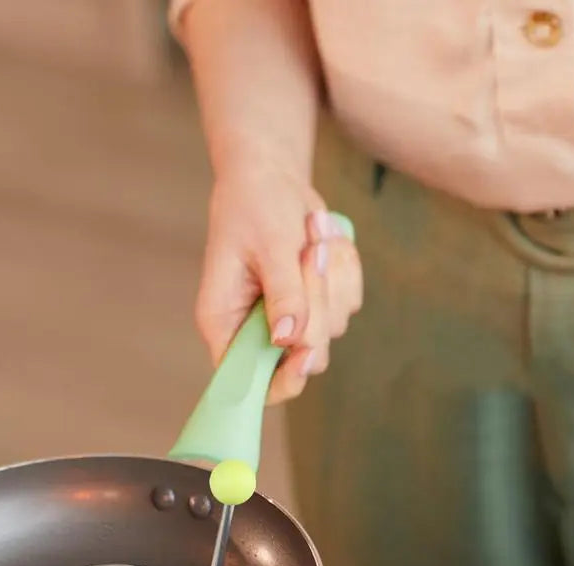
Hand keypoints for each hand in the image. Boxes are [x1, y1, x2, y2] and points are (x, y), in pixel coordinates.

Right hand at [195, 163, 361, 403]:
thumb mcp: (268, 244)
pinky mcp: (317, 303)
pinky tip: (323, 242)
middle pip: (303, 356)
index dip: (280, 379)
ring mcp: (290, 319)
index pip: (248, 381)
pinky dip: (344, 272)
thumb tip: (287, 340)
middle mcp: (255, 329)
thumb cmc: (256, 203)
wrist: (273, 177)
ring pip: (331, 327)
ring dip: (331, 281)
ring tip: (311, 239)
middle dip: (316, 307)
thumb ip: (282, 293)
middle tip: (310, 254)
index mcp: (225, 323)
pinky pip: (348, 303)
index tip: (306, 354)